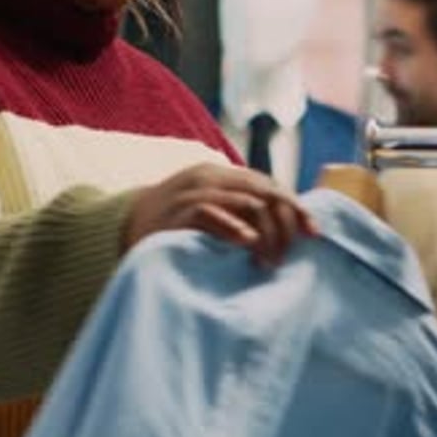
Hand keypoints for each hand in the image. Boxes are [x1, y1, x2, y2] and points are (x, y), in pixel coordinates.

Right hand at [122, 163, 318, 266]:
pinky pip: (211, 213)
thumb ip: (241, 212)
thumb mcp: (212, 210)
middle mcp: (210, 177)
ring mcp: (194, 192)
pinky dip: (233, 226)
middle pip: (264, 192)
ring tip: (269, 261)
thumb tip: (289, 229)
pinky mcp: (178, 211)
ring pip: (245, 202)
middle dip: (284, 224)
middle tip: (285, 256)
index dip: (295, 208)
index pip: (270, 185)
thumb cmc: (175, 225)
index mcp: (222, 175)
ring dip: (265, 232)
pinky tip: (248, 242)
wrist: (121, 226)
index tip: (314, 234)